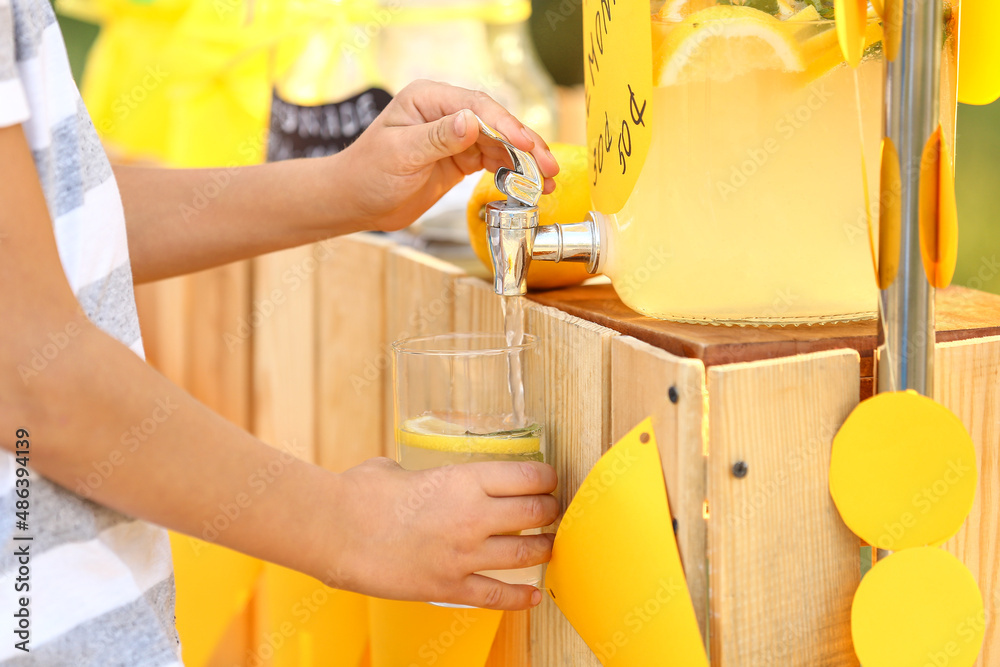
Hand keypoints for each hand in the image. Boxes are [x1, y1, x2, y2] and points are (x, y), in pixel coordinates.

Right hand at [321, 457, 558, 609]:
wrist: (335, 530)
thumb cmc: (361, 493)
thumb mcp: (398, 469)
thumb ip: (418, 474)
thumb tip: (410, 476)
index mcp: (465, 480)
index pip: (529, 477)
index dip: (547, 478)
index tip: (550, 481)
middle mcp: (474, 516)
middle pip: (536, 513)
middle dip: (550, 511)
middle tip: (552, 511)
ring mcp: (464, 554)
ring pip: (527, 554)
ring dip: (544, 548)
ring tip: (548, 545)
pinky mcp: (449, 587)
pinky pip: (497, 595)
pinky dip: (520, 598)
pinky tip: (533, 596)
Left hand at [336, 80, 559, 231]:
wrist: (355, 202)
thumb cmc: (367, 174)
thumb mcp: (401, 154)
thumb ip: (437, 138)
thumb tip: (471, 121)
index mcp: (429, 99)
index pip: (477, 106)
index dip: (506, 125)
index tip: (526, 145)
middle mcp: (445, 112)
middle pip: (496, 123)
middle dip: (525, 145)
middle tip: (549, 166)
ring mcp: (455, 135)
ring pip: (500, 144)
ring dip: (525, 162)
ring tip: (548, 181)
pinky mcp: (459, 158)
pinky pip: (493, 161)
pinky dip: (513, 172)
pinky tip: (530, 185)